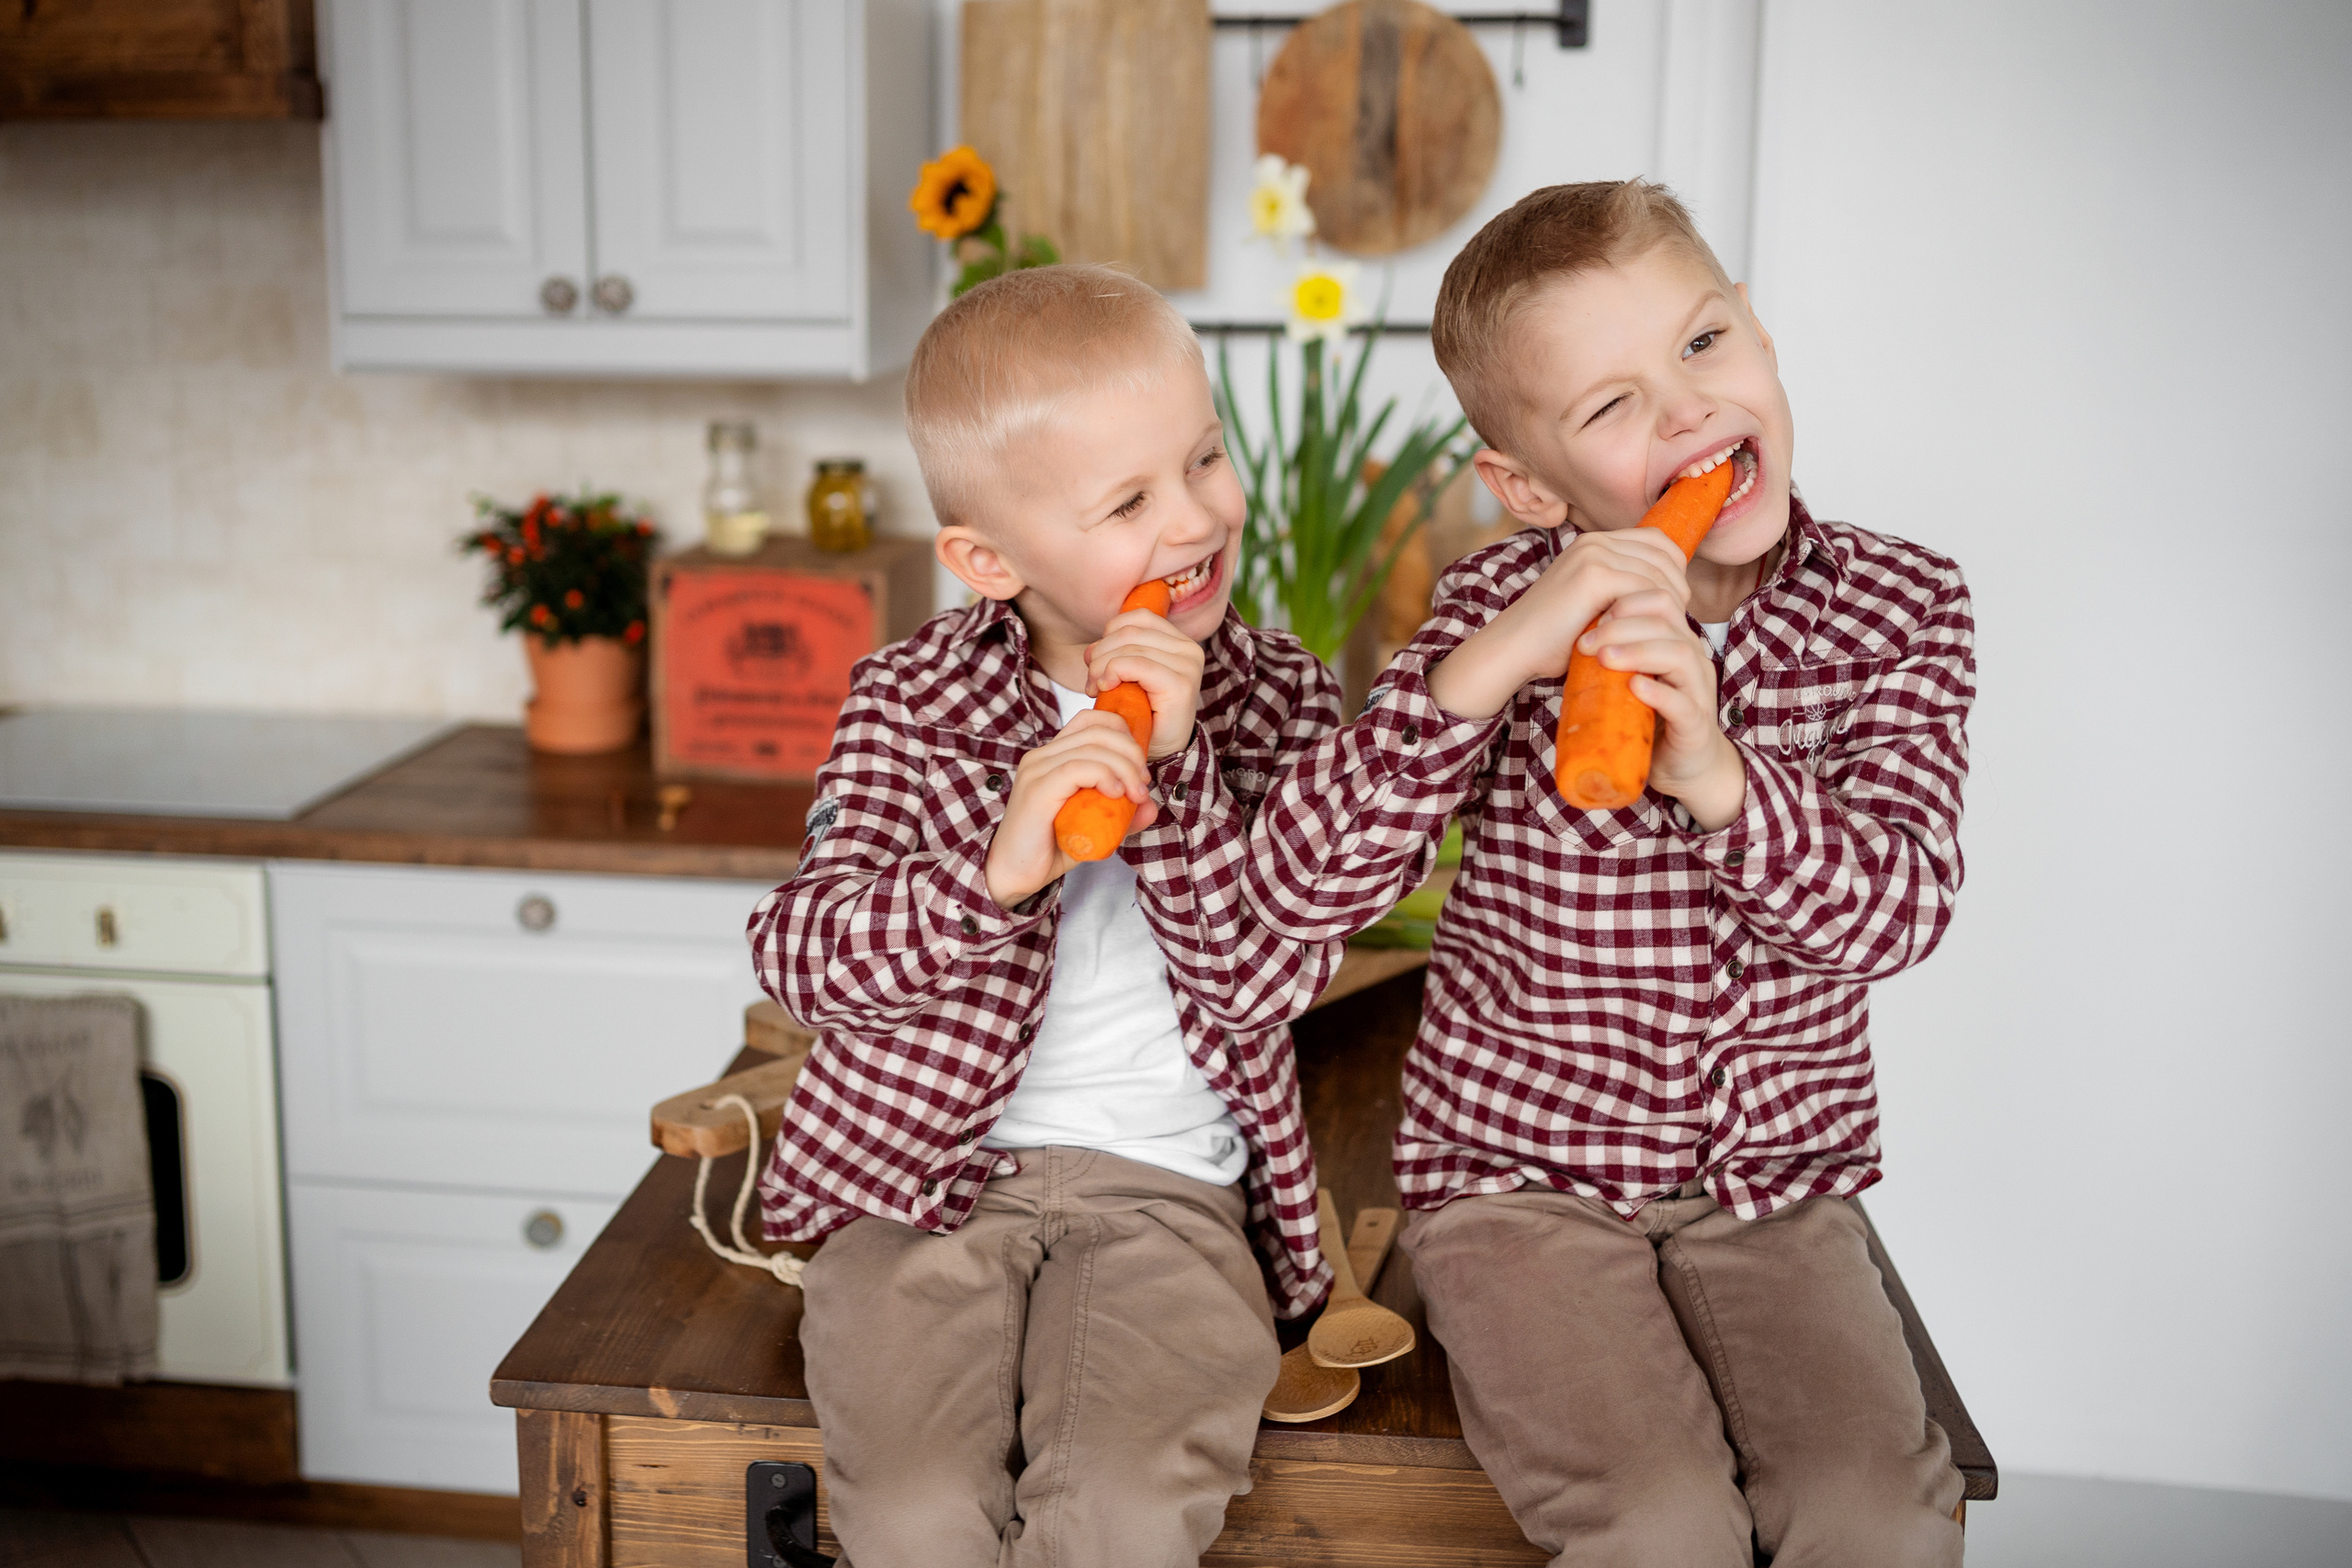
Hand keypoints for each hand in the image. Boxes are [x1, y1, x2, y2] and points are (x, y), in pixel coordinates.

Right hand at [982, 711, 1159, 907]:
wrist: (1013, 875)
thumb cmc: (1049, 849)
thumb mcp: (1095, 827)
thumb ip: (1122, 815)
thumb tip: (1151, 807)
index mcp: (1053, 756)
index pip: (1091, 720)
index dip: (1123, 734)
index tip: (1139, 768)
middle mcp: (1042, 756)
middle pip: (1097, 729)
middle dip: (1131, 752)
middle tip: (1142, 784)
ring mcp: (1037, 770)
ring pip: (1092, 747)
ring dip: (1124, 767)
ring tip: (1135, 795)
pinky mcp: (1037, 789)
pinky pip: (1077, 768)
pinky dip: (1104, 776)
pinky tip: (1115, 795)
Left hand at [1083, 606, 1204, 759]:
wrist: (1160, 753)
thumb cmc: (1142, 715)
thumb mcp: (1129, 676)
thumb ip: (1119, 652)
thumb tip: (1093, 647)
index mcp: (1178, 641)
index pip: (1137, 617)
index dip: (1109, 633)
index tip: (1094, 660)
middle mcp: (1189, 649)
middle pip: (1130, 631)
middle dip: (1100, 653)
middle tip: (1090, 679)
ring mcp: (1189, 665)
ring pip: (1130, 646)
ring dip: (1102, 666)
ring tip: (1095, 688)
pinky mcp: (1182, 684)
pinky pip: (1137, 664)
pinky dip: (1113, 672)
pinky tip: (1105, 688)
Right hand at [1427, 527, 1692, 721]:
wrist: (1514, 648)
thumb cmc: (1552, 638)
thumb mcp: (1593, 604)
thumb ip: (1621, 590)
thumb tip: (1669, 597)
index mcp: (1595, 542)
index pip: (1658, 542)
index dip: (1675, 571)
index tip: (1674, 604)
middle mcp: (1595, 541)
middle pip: (1665, 554)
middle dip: (1677, 588)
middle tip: (1675, 620)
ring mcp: (1593, 554)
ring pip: (1659, 574)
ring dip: (1669, 605)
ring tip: (1664, 630)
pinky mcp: (1593, 575)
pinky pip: (1646, 589)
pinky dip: (1653, 614)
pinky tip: (1648, 634)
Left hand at [1576, 590, 1746, 830]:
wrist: (1681, 765)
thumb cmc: (1649, 718)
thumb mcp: (1626, 681)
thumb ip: (1611, 657)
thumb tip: (1568, 635)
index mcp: (1677, 642)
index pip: (1660, 603)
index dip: (1626, 602)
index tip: (1591, 615)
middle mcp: (1693, 660)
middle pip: (1667, 623)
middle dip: (1623, 626)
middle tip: (1586, 641)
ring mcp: (1698, 691)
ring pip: (1680, 656)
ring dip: (1639, 652)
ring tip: (1605, 658)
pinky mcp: (1697, 724)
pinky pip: (1683, 703)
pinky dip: (1658, 693)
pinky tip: (1634, 687)